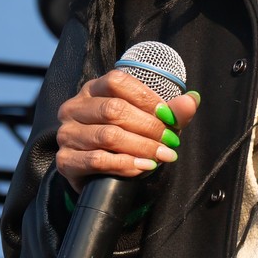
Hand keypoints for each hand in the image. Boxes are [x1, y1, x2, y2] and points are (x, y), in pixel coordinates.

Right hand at [55, 69, 199, 187]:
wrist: (97, 175)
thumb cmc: (125, 141)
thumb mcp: (149, 123)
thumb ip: (170, 112)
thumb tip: (192, 100)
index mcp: (94, 89)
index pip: (118, 82)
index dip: (147, 98)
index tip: (169, 117)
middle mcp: (75, 108)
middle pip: (114, 110)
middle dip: (149, 127)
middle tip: (170, 141)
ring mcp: (67, 134)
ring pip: (108, 136)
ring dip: (141, 147)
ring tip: (162, 156)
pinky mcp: (66, 160)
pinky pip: (98, 160)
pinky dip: (125, 164)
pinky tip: (142, 167)